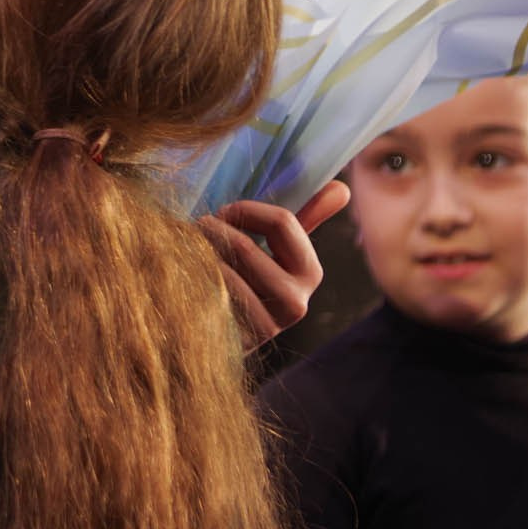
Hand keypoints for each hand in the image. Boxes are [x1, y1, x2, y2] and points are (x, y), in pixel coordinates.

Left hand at [200, 180, 348, 345]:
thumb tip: (341, 188)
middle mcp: (296, 302)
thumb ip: (308, 216)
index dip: (246, 210)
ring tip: (188, 249)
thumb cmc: (249, 280)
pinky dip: (192, 278)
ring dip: (197, 253)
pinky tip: (186, 275)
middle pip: (246, 247)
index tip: (224, 212)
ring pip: (222, 271)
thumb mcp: (279, 249)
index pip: (282, 222)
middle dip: (214, 229)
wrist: (224, 335)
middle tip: (198, 227)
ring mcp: (267, 325)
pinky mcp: (236, 340)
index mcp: (310, 272)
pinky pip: (208, 296)